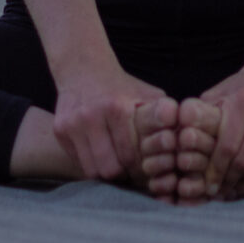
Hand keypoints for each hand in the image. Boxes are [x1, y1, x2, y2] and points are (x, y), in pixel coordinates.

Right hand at [49, 65, 174, 187]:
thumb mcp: (147, 94)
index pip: (129, 155)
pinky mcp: (60, 130)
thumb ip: (166, 114)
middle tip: (129, 172)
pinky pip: (77, 160)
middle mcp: (91, 116)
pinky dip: (89, 162)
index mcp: (117, 108)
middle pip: (108, 169)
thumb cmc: (122, 85)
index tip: (144, 167)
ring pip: (90, 169)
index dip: (139, 167)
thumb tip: (183, 137)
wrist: (83, 68)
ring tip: (115, 165)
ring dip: (104, 172)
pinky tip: (99, 154)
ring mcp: (72, 124)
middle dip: (121, 175)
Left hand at [190, 59, 243, 200]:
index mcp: (241, 102)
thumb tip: (178, 141)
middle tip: (218, 192)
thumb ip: (200, 116)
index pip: (227, 146)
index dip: (215, 170)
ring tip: (232, 189)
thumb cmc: (242, 85)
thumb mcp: (218, 93)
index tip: (207, 186)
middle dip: (229, 179)